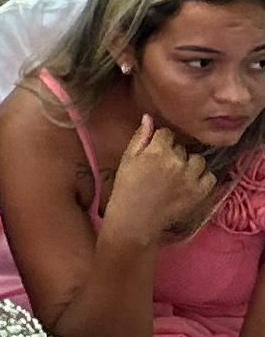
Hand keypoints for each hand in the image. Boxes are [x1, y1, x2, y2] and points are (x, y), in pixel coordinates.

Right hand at [107, 123, 217, 245]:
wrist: (135, 219)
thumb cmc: (126, 187)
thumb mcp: (128, 158)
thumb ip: (140, 137)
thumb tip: (148, 118)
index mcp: (157, 150)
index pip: (167, 133)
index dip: (160, 141)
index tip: (155, 151)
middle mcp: (177, 161)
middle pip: (182, 148)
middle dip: (174, 154)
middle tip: (164, 167)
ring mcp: (191, 178)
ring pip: (198, 161)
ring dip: (190, 165)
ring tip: (179, 175)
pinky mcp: (200, 192)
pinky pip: (210, 177)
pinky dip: (202, 178)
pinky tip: (190, 183)